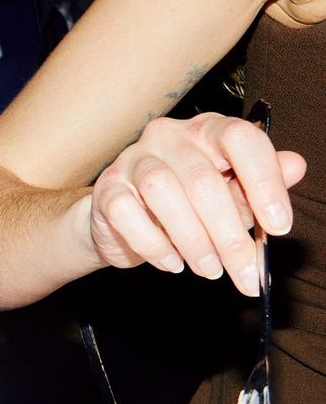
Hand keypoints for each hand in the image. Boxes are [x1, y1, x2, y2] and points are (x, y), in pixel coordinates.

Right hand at [86, 111, 305, 295]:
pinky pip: (127, 213)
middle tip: (245, 272)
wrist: (124, 221)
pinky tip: (172, 262)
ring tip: (209, 269)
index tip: (278, 227)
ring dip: (192, 240)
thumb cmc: (186, 206)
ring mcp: (134, 159)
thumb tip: (296, 165)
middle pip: (203, 179)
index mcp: (208, 130)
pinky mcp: (108, 187)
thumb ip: (257, 186)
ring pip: (163, 192)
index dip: (264, 181)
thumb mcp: (231, 197)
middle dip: (229, 235)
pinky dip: (154, 245)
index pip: (241, 138)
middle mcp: (169, 136)